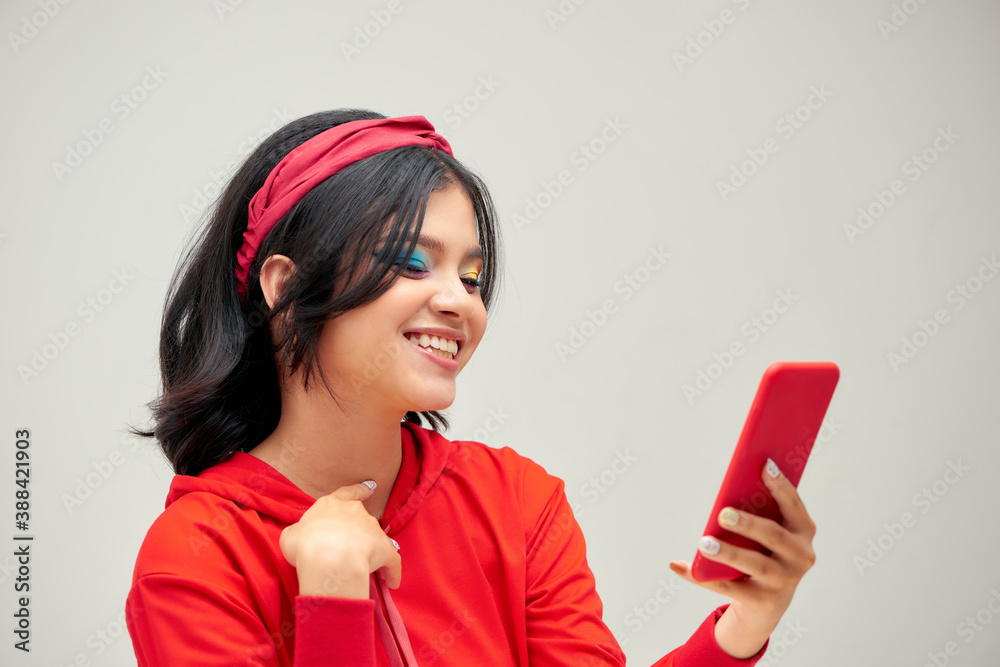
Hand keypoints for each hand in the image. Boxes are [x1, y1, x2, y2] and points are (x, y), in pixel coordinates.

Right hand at [280, 481, 401, 598]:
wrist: (329, 560)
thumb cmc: (306, 545)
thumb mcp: (291, 536)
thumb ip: (298, 533)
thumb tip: (300, 536)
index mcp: (332, 505)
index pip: (347, 493)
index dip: (359, 490)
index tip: (371, 487)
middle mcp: (355, 512)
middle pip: (361, 519)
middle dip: (358, 531)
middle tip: (351, 548)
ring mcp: (372, 529)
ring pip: (376, 539)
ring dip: (373, 553)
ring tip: (369, 571)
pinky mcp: (385, 549)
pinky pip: (391, 560)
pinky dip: (392, 571)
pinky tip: (392, 582)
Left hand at [669, 458, 816, 658]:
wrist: (769, 602)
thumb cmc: (765, 551)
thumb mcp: (767, 532)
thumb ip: (758, 510)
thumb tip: (729, 488)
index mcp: (803, 532)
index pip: (794, 506)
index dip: (781, 486)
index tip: (764, 466)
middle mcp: (800, 557)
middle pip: (773, 536)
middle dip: (748, 524)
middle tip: (723, 514)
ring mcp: (784, 581)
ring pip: (754, 564)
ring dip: (728, 553)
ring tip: (703, 544)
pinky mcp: (764, 601)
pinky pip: (730, 587)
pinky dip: (703, 577)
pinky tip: (682, 566)